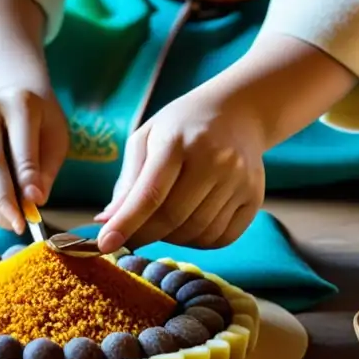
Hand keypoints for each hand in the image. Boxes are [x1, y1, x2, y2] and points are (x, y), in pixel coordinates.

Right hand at [0, 87, 68, 232]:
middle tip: (18, 225)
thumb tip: (34, 201)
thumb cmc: (40, 124)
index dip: (26, 181)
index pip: (21, 148)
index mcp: (18, 103)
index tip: (35, 208)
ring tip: (12, 222)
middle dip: (4, 200)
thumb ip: (45, 170)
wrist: (12, 100)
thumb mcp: (55, 139)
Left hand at [94, 91, 265, 252]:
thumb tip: (106, 221)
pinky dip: (199, 241)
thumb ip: (128, 181)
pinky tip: (189, 224)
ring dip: (172, 238)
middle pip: (173, 218)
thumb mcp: (147, 139)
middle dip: (145, 234)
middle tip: (132, 235)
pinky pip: (221, 238)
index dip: (126, 223)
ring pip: (197, 232)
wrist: (237, 112)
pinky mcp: (254, 196)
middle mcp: (214, 159)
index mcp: (178, 140)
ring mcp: (238, 179)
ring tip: (164, 222)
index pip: (151, 193)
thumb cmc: (181, 127)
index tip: (105, 245)